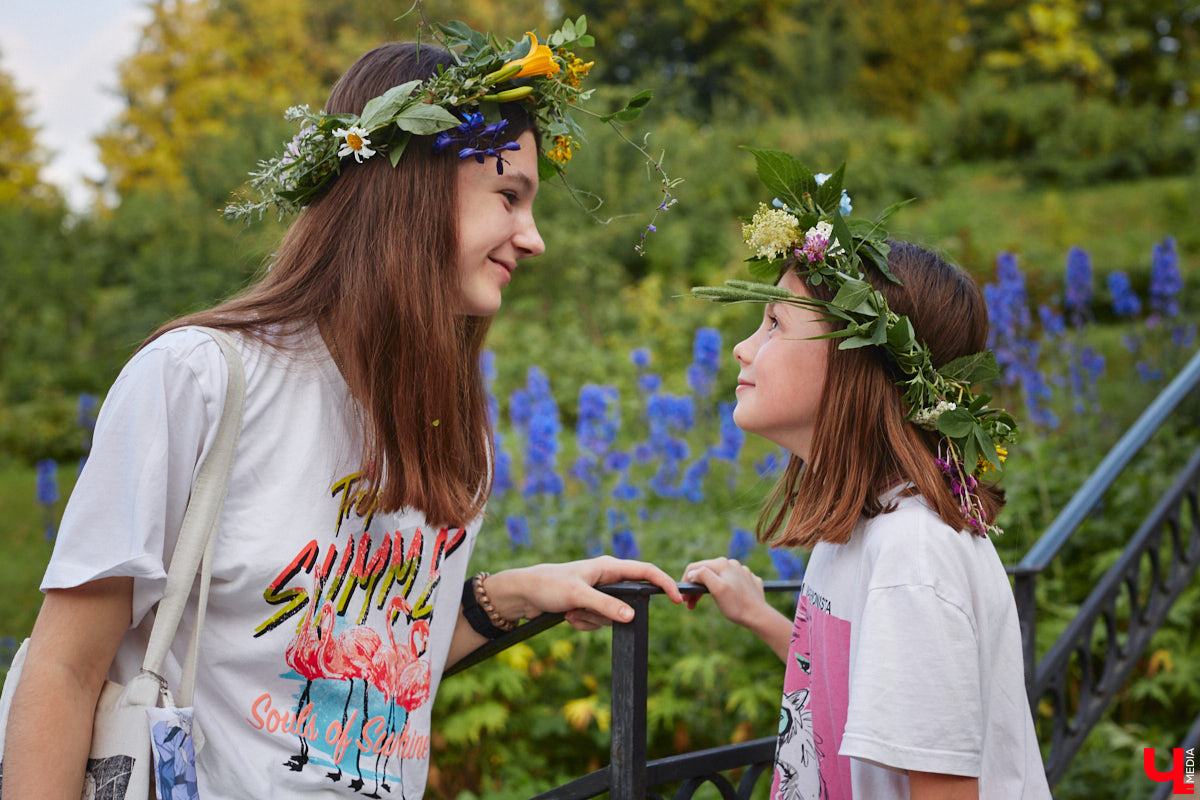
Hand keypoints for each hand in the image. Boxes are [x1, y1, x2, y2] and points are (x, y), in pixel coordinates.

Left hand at [487, 556, 683, 631]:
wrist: (522, 594)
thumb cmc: (548, 585)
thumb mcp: (578, 595)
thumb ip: (606, 606)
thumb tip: (631, 617)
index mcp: (608, 567)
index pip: (646, 571)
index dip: (664, 583)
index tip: (677, 599)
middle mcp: (606, 579)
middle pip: (626, 603)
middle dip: (607, 614)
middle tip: (581, 610)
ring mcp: (598, 594)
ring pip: (611, 617)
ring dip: (591, 620)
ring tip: (570, 611)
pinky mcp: (588, 606)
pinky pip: (597, 623)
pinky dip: (583, 623)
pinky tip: (567, 616)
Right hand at [681, 557, 792, 659]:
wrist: (759, 616)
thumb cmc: (737, 605)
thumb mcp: (717, 589)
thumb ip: (703, 575)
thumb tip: (693, 572)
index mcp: (722, 564)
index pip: (695, 567)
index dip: (686, 581)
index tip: (684, 596)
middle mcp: (732, 564)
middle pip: (706, 573)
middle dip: (696, 588)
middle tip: (690, 604)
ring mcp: (741, 572)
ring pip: (717, 578)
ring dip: (707, 590)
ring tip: (704, 604)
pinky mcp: (748, 580)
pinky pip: (730, 583)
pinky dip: (722, 591)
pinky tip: (724, 601)